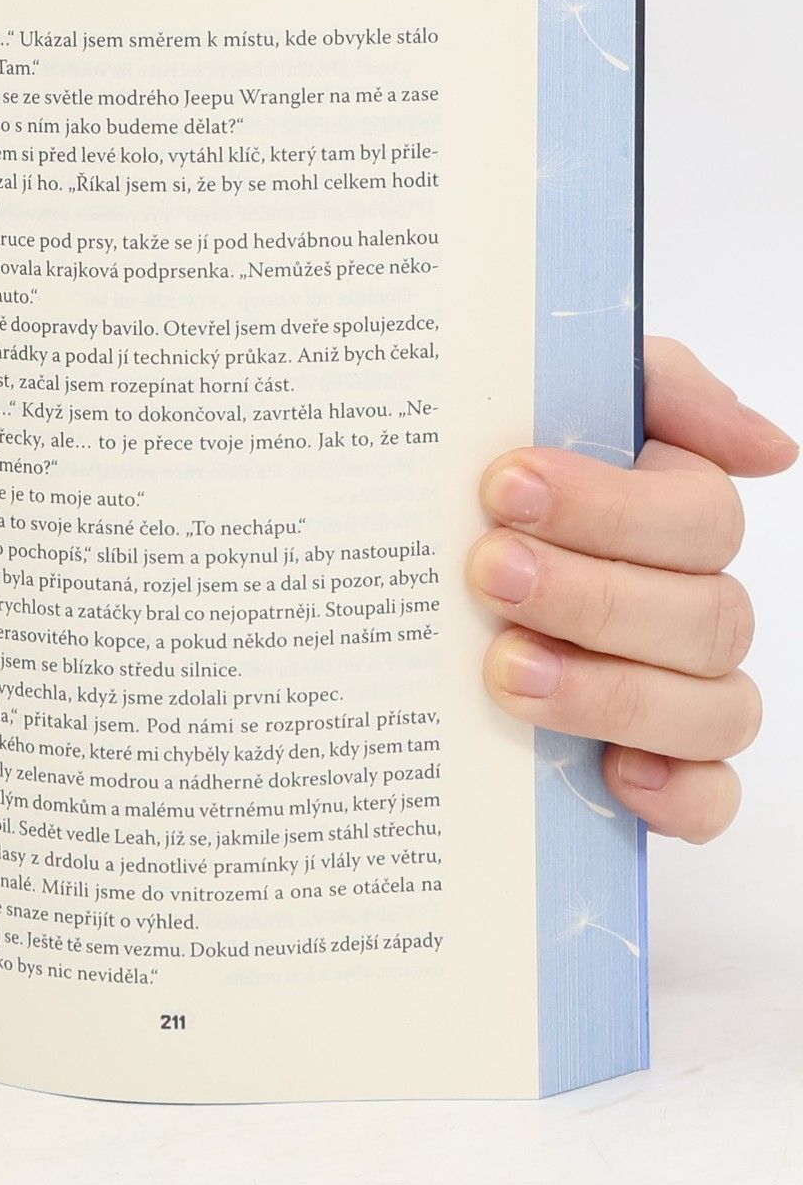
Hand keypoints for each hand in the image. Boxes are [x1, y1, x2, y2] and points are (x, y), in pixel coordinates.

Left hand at [468, 337, 796, 842]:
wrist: (416, 580)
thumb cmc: (496, 485)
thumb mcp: (554, 396)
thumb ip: (657, 387)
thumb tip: (769, 449)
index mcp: (677, 522)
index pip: (699, 517)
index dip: (610, 505)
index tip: (502, 486)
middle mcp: (693, 610)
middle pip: (703, 613)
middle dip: (591, 593)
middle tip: (488, 572)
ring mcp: (685, 695)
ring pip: (712, 707)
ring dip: (612, 690)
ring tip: (506, 669)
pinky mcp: (662, 773)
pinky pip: (713, 798)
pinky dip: (680, 793)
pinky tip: (618, 776)